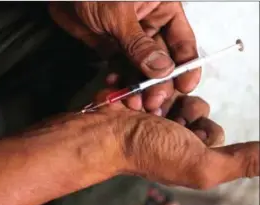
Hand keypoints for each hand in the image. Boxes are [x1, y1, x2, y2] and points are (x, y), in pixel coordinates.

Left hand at [49, 2, 199, 111]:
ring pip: (140, 68)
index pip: (182, 41)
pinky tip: (116, 87)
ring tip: (134, 101)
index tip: (185, 86)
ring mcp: (130, 39)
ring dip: (138, 86)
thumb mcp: (120, 13)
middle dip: (158, 83)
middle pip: (162, 60)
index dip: (186, 66)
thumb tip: (162, 69)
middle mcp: (149, 25)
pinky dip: (119, 80)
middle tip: (154, 101)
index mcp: (162, 9)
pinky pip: (120, 69)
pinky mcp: (112, 48)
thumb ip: (139, 44)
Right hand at [68, 89, 258, 189]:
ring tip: (145, 107)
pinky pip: (155, 86)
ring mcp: (155, 117)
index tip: (184, 129)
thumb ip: (240, 161)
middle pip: (194, 107)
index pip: (211, 130)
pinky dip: (147, 90)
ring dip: (163, 97)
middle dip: (182, 107)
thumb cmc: (149, 150)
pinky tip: (135, 100)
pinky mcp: (141, 102)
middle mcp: (173, 136)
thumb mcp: (202, 163)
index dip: (202, 124)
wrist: (106, 135)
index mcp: (190, 152)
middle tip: (164, 116)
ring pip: (175, 94)